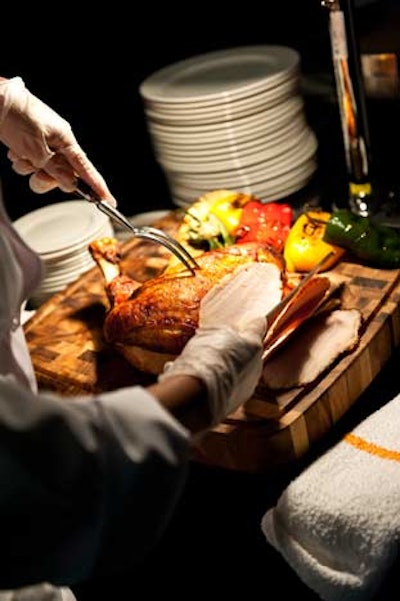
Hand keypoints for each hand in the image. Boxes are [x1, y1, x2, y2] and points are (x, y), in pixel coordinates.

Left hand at [0, 77, 115, 205]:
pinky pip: (30, 164)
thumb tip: (71, 184)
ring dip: (28, 167)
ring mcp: (44, 144)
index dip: (98, 187)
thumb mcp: (36, 147)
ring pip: (42, 172)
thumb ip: (55, 169)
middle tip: (36, 169)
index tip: (108, 201)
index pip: (86, 170)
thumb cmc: (16, 116)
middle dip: (46, 177)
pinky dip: (21, 161)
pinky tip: (14, 149)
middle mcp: (58, 143)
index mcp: (66, 141)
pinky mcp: (30, 144)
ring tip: (20, 154)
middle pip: (61, 176)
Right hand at [159, 262, 281, 424]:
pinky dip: (213, 384)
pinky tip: (195, 380)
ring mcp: (246, 388)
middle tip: (215, 346)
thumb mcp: (213, 333)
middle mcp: (255, 367)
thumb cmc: (206, 358)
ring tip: (201, 366)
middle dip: (234, 350)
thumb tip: (232, 332)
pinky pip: (224, 388)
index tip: (257, 319)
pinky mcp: (234, 404)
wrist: (198, 396)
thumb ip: (225, 331)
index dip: (255, 323)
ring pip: (236, 372)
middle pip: (247, 353)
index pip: (258, 328)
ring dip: (223, 368)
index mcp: (253, 345)